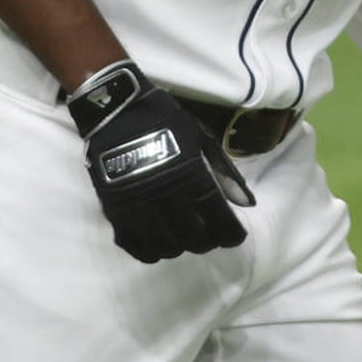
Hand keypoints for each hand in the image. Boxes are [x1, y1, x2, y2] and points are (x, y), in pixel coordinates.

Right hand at [65, 61, 254, 262]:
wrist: (117, 110)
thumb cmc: (165, 120)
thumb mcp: (202, 138)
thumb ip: (225, 172)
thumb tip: (247, 202)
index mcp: (189, 173)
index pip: (216, 216)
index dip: (229, 233)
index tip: (235, 237)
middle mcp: (164, 193)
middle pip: (191, 236)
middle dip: (206, 242)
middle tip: (210, 237)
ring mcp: (136, 204)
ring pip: (163, 245)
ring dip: (179, 248)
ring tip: (185, 240)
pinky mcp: (114, 209)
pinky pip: (133, 244)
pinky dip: (148, 252)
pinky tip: (158, 247)